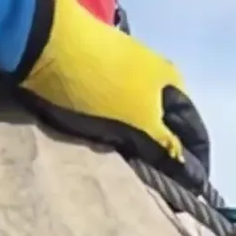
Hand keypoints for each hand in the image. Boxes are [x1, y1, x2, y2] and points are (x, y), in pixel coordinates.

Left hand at [17, 0, 210, 191]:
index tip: (185, 195)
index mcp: (173, 82)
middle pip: (166, 126)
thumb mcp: (139, 121)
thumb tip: (194, 177)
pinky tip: (100, 141)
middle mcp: (154, 74)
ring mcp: (123, 71)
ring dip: (134, 144)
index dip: (193, 165)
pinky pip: (111, 111)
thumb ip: (167, 149)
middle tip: (151, 186)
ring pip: (138, 119)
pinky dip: (111, 130)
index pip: (194, 134)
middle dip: (161, 156)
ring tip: (122, 168)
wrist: (41, 40)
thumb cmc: (99, 85)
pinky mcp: (94, 71)